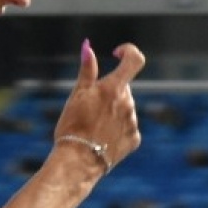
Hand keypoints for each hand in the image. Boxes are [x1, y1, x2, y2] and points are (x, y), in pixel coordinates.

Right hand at [54, 40, 145, 174]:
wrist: (78, 161)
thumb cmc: (73, 126)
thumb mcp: (77, 95)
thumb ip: (87, 69)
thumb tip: (88, 46)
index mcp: (114, 88)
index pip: (135, 60)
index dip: (128, 52)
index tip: (116, 54)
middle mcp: (128, 103)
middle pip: (123, 89)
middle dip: (110, 92)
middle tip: (89, 108)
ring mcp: (133, 122)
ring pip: (125, 108)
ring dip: (112, 111)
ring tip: (93, 127)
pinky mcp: (134, 139)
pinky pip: (127, 128)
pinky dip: (116, 129)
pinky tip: (101, 138)